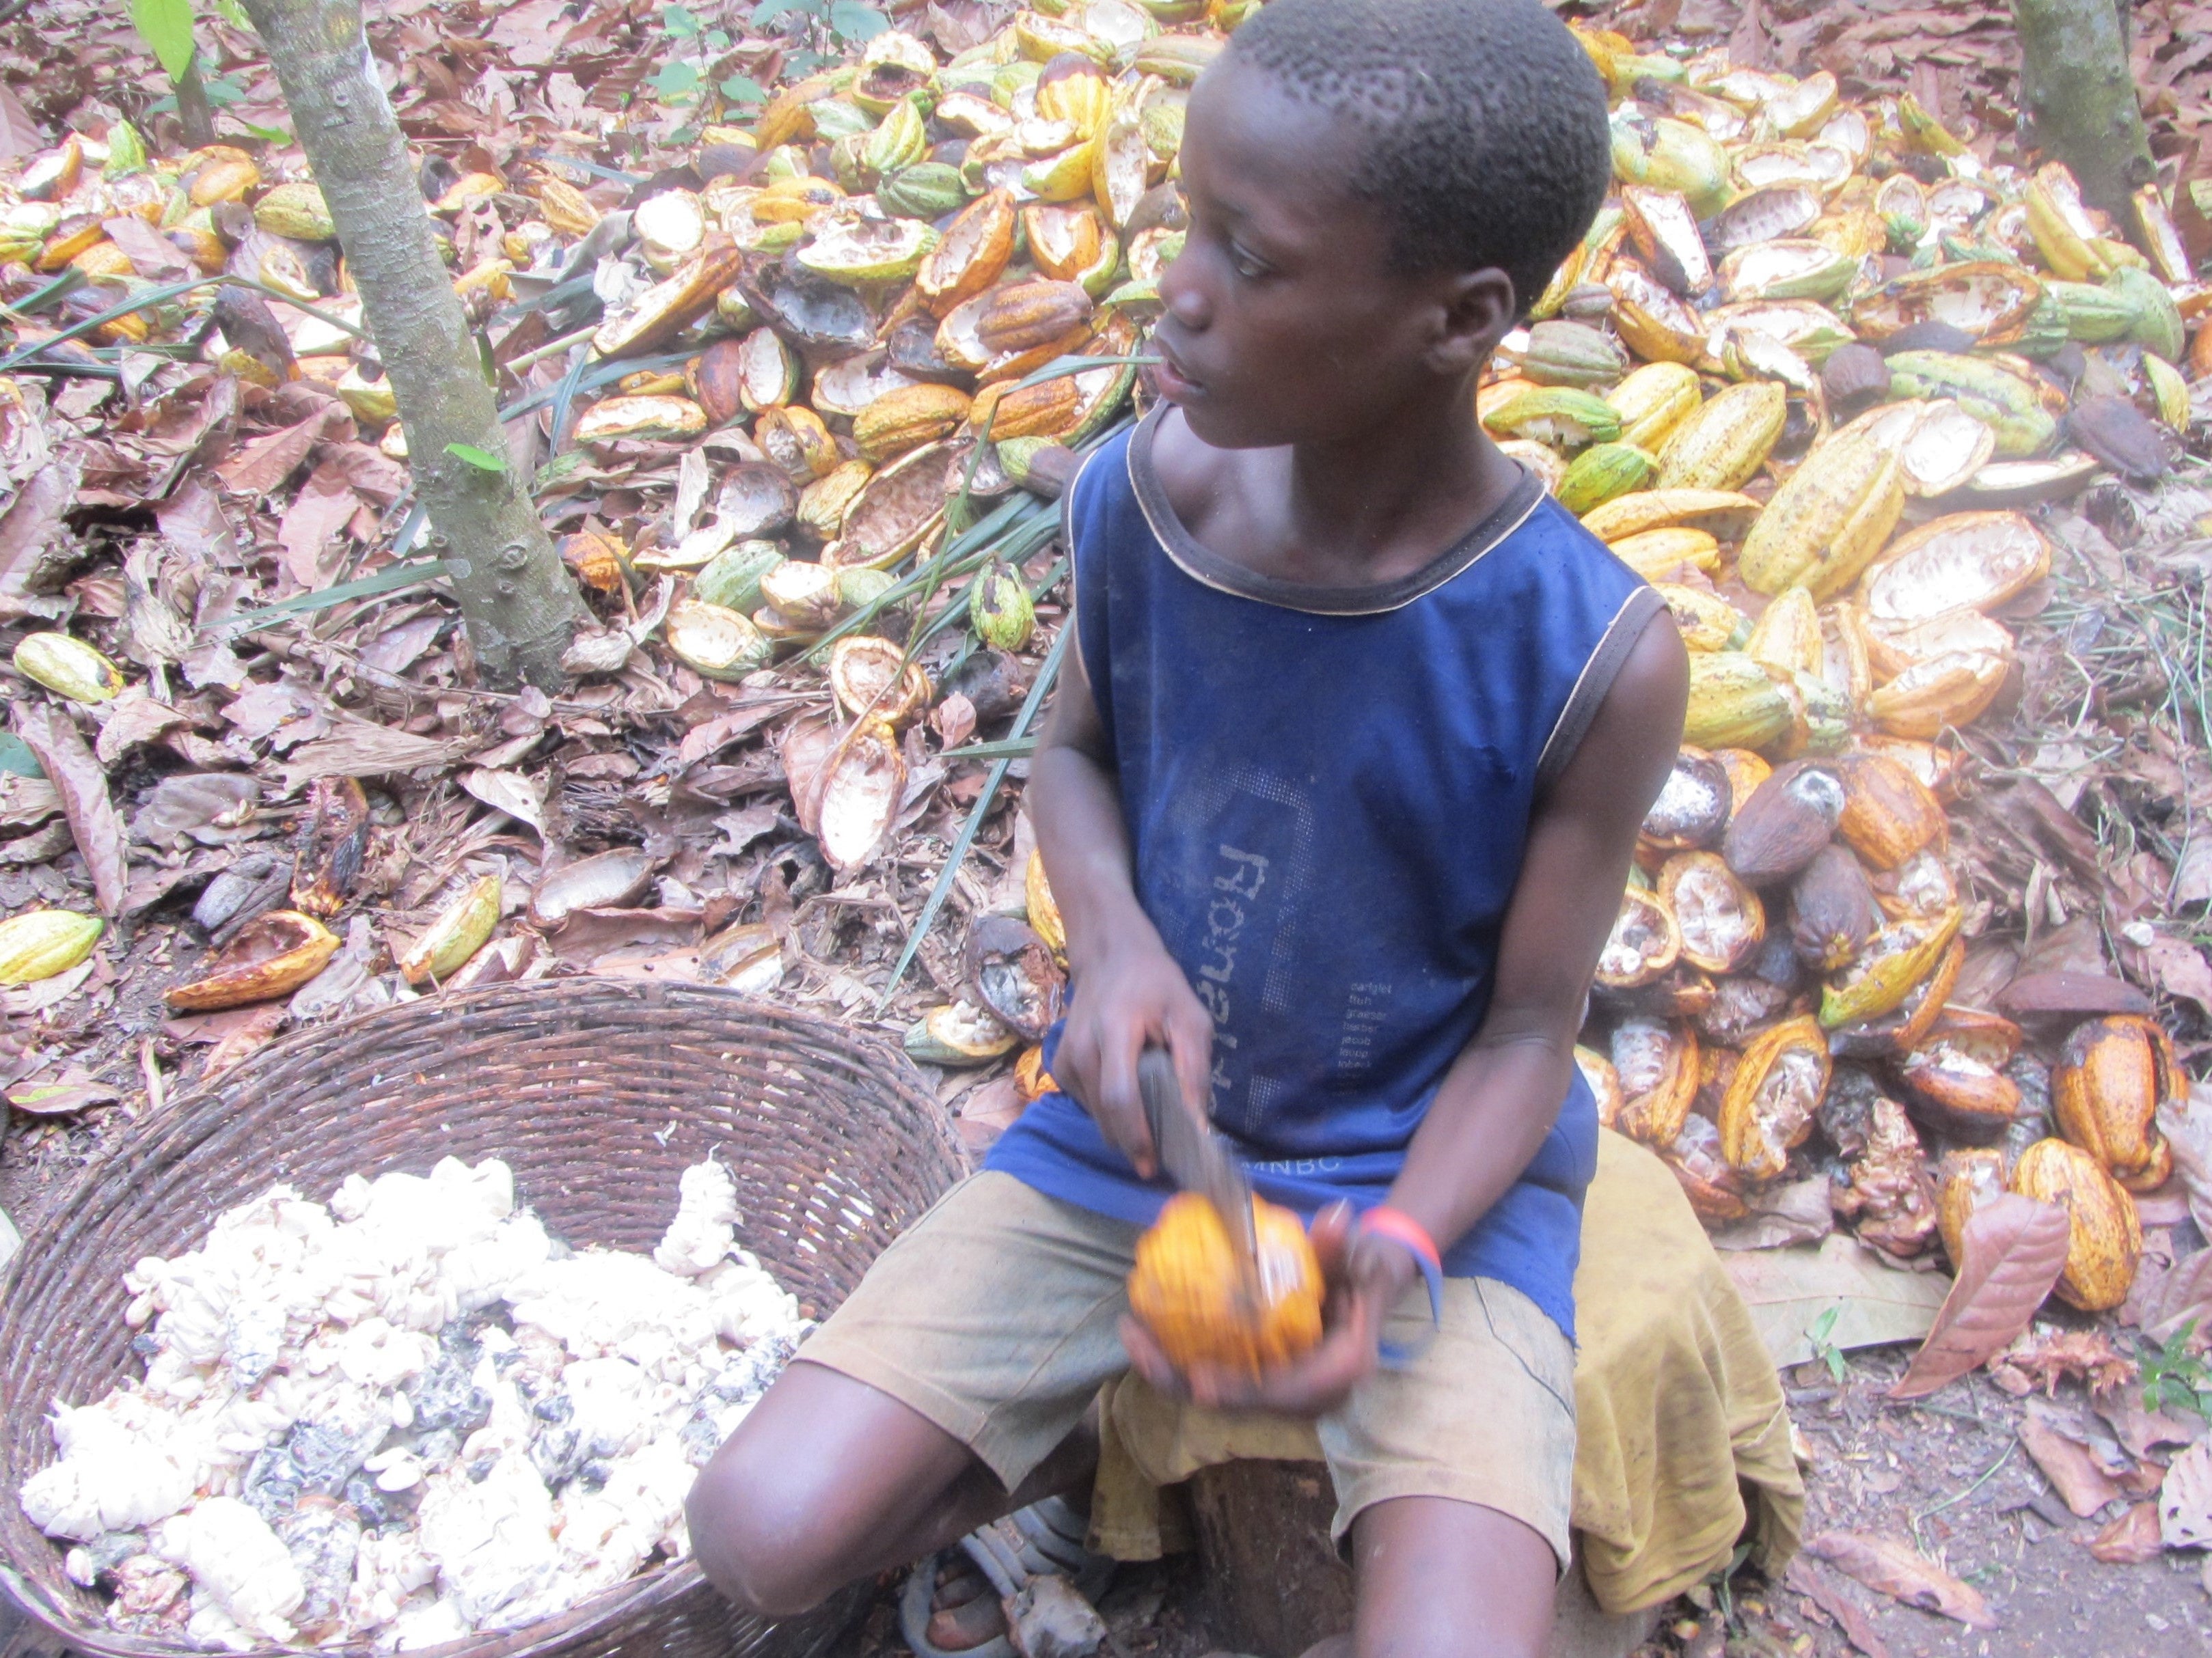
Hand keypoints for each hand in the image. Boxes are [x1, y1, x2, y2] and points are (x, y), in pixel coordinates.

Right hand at [1052, 936, 1212, 1178]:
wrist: (1110, 957)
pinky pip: (1087, 1105)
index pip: (1119, 1095)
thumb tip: (1197, 1124)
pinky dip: (1109, 1114)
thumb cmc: (1157, 986)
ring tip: (1152, 1130)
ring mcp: (1065, 1057)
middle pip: (1104, 1114)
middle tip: (1161, 1161)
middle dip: (1133, 1143)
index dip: (1136, 1135)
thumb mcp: (1190, 1018)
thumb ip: (1193, 1069)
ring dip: (1123, 1131)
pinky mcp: (1060, 1067)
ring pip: (1095, 1115)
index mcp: (1115, 1030)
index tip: (1154, 1165)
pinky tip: (1130, 1101)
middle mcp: (1081, 1046)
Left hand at [1120, 1204, 1421, 1417]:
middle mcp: (1301, 1394)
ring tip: (1130, 1331)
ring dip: (1167, 1367)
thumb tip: (1335, 1218)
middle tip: (1140, 1343)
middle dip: (1180, 1380)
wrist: (1367, 1288)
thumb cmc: (1365, 1274)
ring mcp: (1275, 1387)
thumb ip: (1343, 1249)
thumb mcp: (1361, 1262)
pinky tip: (1143, 1323)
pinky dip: (1177, 1353)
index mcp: (1333, 1376)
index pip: (1280, 1394)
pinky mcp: (1258, 1374)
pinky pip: (1213, 1370)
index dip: (1239, 1392)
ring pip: (1214, 1390)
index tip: (1199, 1380)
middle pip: (1233, 1400)